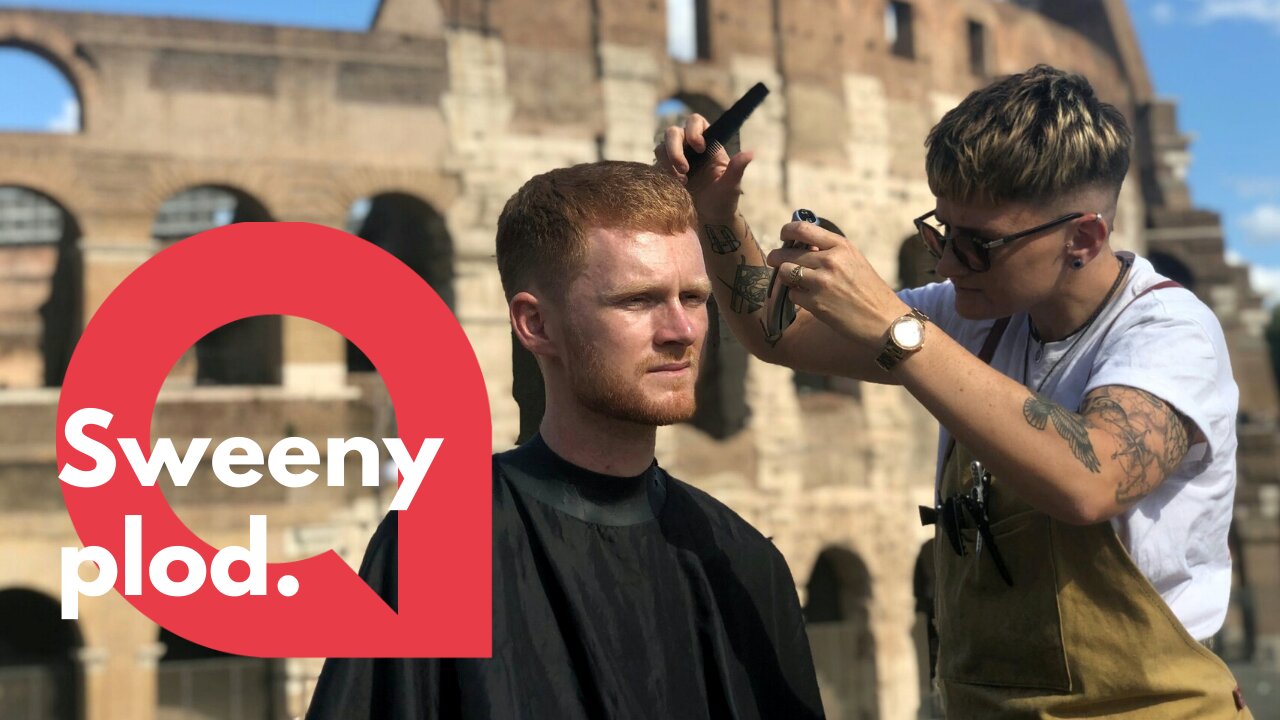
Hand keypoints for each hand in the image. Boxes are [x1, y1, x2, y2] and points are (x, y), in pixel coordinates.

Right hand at [653, 113, 753, 221]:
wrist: (708, 219)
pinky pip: (657, 163)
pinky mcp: (664, 171)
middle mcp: (689, 147)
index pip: (696, 122)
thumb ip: (737, 168)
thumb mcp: (731, 185)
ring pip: (661, 146)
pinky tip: (674, 186)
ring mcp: (675, 158)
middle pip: (673, 132)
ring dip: (668, 162)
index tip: (700, 148)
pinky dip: (663, 172)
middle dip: (676, 149)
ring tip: (682, 182)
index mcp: (707, 144)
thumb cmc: (723, 200)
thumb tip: (750, 153)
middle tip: (684, 169)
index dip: (694, 130)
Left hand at [766, 221, 909, 345]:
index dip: (787, 231)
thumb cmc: (869, 291)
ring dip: (785, 278)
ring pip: (784, 272)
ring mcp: (822, 282)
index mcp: (841, 246)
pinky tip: (809, 299)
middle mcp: (830, 261)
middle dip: (776, 257)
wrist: (885, 320)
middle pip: (786, 253)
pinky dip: (796, 297)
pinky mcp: (816, 303)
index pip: (802, 229)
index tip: (783, 236)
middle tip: (775, 261)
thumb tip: (800, 245)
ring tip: (794, 281)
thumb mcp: (854, 261)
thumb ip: (829, 251)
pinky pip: (792, 294)